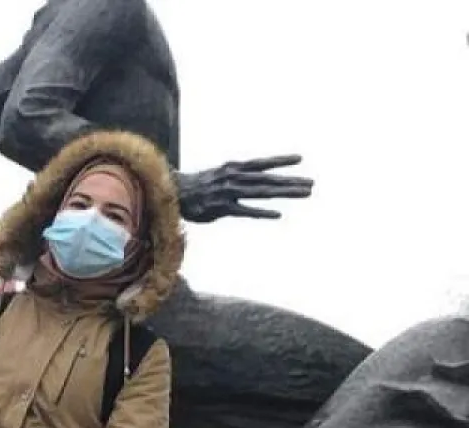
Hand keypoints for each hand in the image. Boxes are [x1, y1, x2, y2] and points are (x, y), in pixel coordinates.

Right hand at [175, 155, 313, 222]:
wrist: (170, 194)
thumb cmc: (195, 188)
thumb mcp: (217, 176)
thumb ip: (235, 178)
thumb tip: (250, 181)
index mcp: (232, 169)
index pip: (261, 164)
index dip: (280, 161)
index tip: (299, 159)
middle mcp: (233, 178)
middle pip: (267, 180)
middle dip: (291, 181)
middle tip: (312, 184)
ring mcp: (228, 192)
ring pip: (262, 192)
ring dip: (285, 192)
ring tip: (304, 194)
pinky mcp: (221, 208)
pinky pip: (245, 210)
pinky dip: (262, 212)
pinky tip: (278, 215)